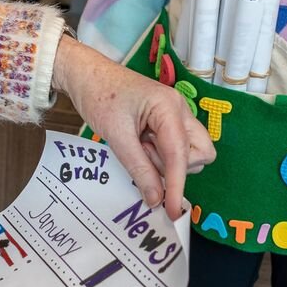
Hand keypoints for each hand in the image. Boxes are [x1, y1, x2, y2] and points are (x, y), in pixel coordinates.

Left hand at [51, 33, 215, 219]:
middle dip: (177, 165)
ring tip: (138, 145)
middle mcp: (180, 110)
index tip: (174, 211)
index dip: (177, 186)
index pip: (180, 155)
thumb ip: (139, 168)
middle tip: (143, 155)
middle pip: (200, 152)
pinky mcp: (168, 121)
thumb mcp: (116, 135)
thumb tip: (156, 200)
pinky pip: (177, 147)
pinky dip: (162, 154)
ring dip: (167, 160)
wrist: (86, 74)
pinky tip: (141, 143)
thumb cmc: (99, 96)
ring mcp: (176, 114)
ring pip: (191, 151)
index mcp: (169, 108)